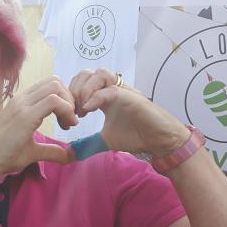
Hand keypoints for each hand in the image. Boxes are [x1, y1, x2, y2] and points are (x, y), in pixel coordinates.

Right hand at [0, 77, 77, 181]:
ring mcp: (22, 105)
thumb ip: (52, 150)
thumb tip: (71, 156)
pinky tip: (66, 125)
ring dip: (68, 103)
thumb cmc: (5, 155)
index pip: (49, 85)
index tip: (67, 119)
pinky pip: (54, 101)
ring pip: (55, 87)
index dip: (64, 98)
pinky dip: (66, 110)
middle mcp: (22, 99)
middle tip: (70, 120)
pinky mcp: (25, 115)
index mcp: (22, 102)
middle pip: (54, 82)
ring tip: (68, 124)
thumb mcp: (33, 150)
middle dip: (69, 99)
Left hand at [69, 68, 188, 155]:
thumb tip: (72, 153)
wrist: (159, 141)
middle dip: (74, 89)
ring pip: (99, 74)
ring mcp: (123, 90)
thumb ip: (88, 143)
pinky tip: (88, 110)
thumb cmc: (135, 136)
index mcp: (103, 95)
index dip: (69, 95)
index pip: (80, 82)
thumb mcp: (104, 140)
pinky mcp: (131, 97)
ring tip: (82, 108)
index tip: (67, 116)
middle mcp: (112, 89)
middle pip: (86, 73)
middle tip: (72, 110)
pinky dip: (96, 97)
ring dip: (85, 89)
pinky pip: (111, 89)